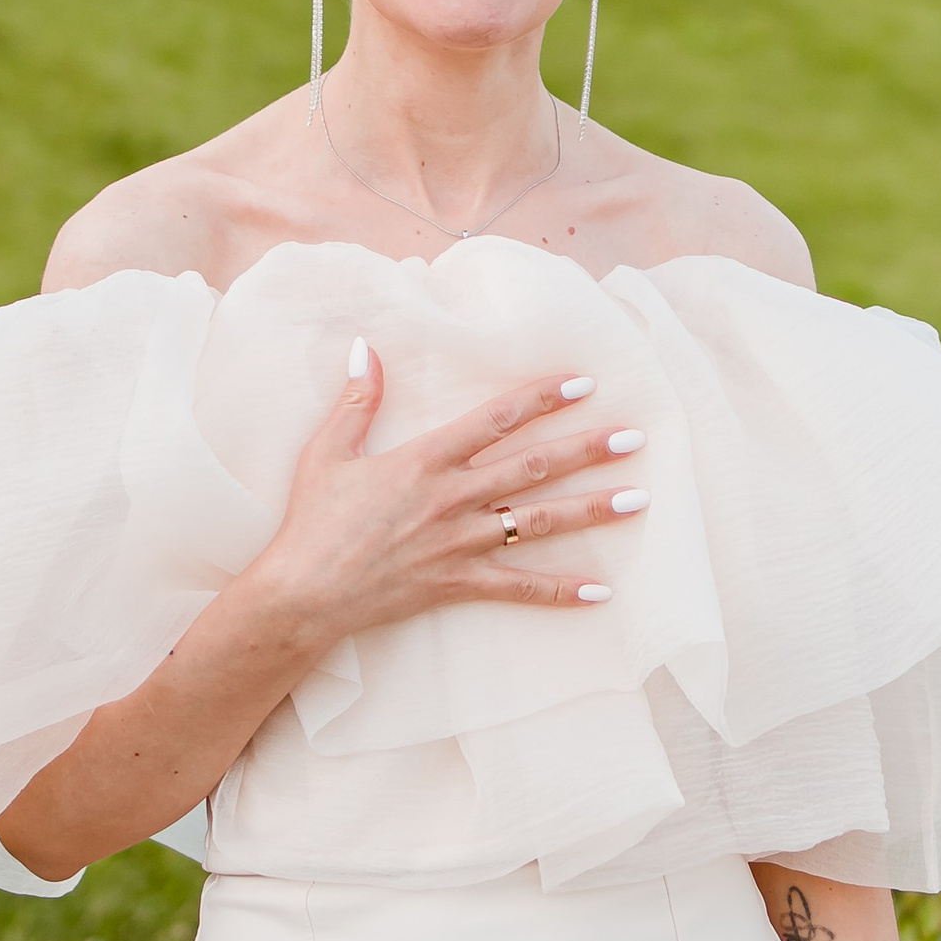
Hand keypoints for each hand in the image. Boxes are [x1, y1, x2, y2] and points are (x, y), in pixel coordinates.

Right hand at [245, 347, 645, 654]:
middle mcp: (451, 499)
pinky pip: (517, 587)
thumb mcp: (327, 452)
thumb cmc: (311, 522)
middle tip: (635, 437)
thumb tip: (366, 348)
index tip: (582, 384)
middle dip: (587, 450)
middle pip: (533, 468)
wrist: (302, 593)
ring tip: (638, 500)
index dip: (540, 399)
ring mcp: (458, 543)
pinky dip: (559, 590)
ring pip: (537, 523)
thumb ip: (356, 401)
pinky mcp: (456, 584)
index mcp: (424, 461)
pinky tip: (600, 590)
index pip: (494, 421)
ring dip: (590, 510)